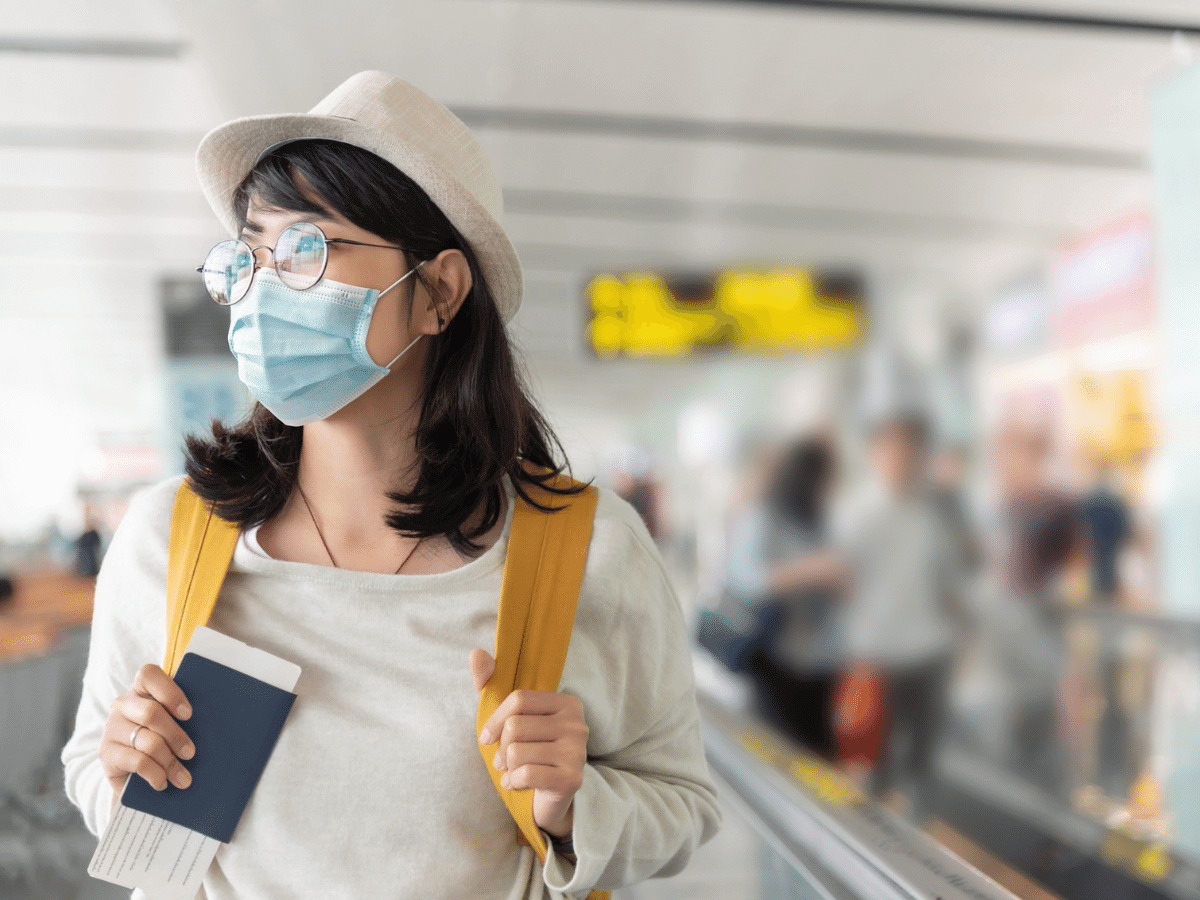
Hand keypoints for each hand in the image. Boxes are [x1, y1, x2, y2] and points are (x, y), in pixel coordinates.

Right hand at [99, 663, 194, 798]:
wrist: (131, 770)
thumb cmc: (162, 738)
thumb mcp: (172, 722)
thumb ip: (183, 715)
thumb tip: (217, 719)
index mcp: (140, 689)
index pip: (148, 674)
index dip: (170, 692)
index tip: (189, 714)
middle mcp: (122, 705)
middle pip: (151, 713)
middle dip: (176, 736)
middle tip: (191, 753)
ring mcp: (111, 728)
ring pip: (147, 741)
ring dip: (169, 762)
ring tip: (183, 777)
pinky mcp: (106, 753)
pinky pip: (137, 762)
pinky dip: (155, 775)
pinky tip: (163, 783)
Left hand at [471, 649, 587, 838]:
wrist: (548, 798)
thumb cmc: (527, 750)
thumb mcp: (508, 717)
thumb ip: (491, 683)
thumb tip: (475, 652)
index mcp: (567, 703)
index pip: (518, 699)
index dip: (494, 720)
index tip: (486, 738)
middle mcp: (578, 724)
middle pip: (516, 726)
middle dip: (501, 748)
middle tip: (504, 760)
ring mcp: (578, 752)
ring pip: (517, 752)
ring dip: (507, 767)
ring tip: (513, 772)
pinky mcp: (572, 779)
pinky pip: (526, 774)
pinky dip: (513, 783)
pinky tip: (518, 785)